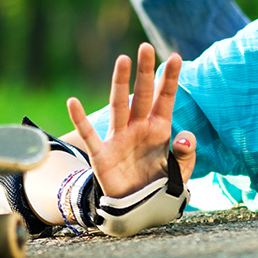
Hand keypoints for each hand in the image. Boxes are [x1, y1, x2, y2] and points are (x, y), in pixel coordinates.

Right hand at [66, 43, 195, 197]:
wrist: (137, 210)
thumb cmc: (159, 185)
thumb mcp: (179, 172)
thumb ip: (185, 153)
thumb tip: (184, 136)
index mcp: (159, 129)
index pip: (165, 99)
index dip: (170, 79)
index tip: (177, 56)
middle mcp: (138, 127)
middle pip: (142, 95)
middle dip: (145, 72)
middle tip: (147, 47)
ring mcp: (119, 138)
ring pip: (119, 106)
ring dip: (120, 84)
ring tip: (123, 60)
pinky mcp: (102, 154)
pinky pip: (89, 135)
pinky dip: (80, 119)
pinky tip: (73, 102)